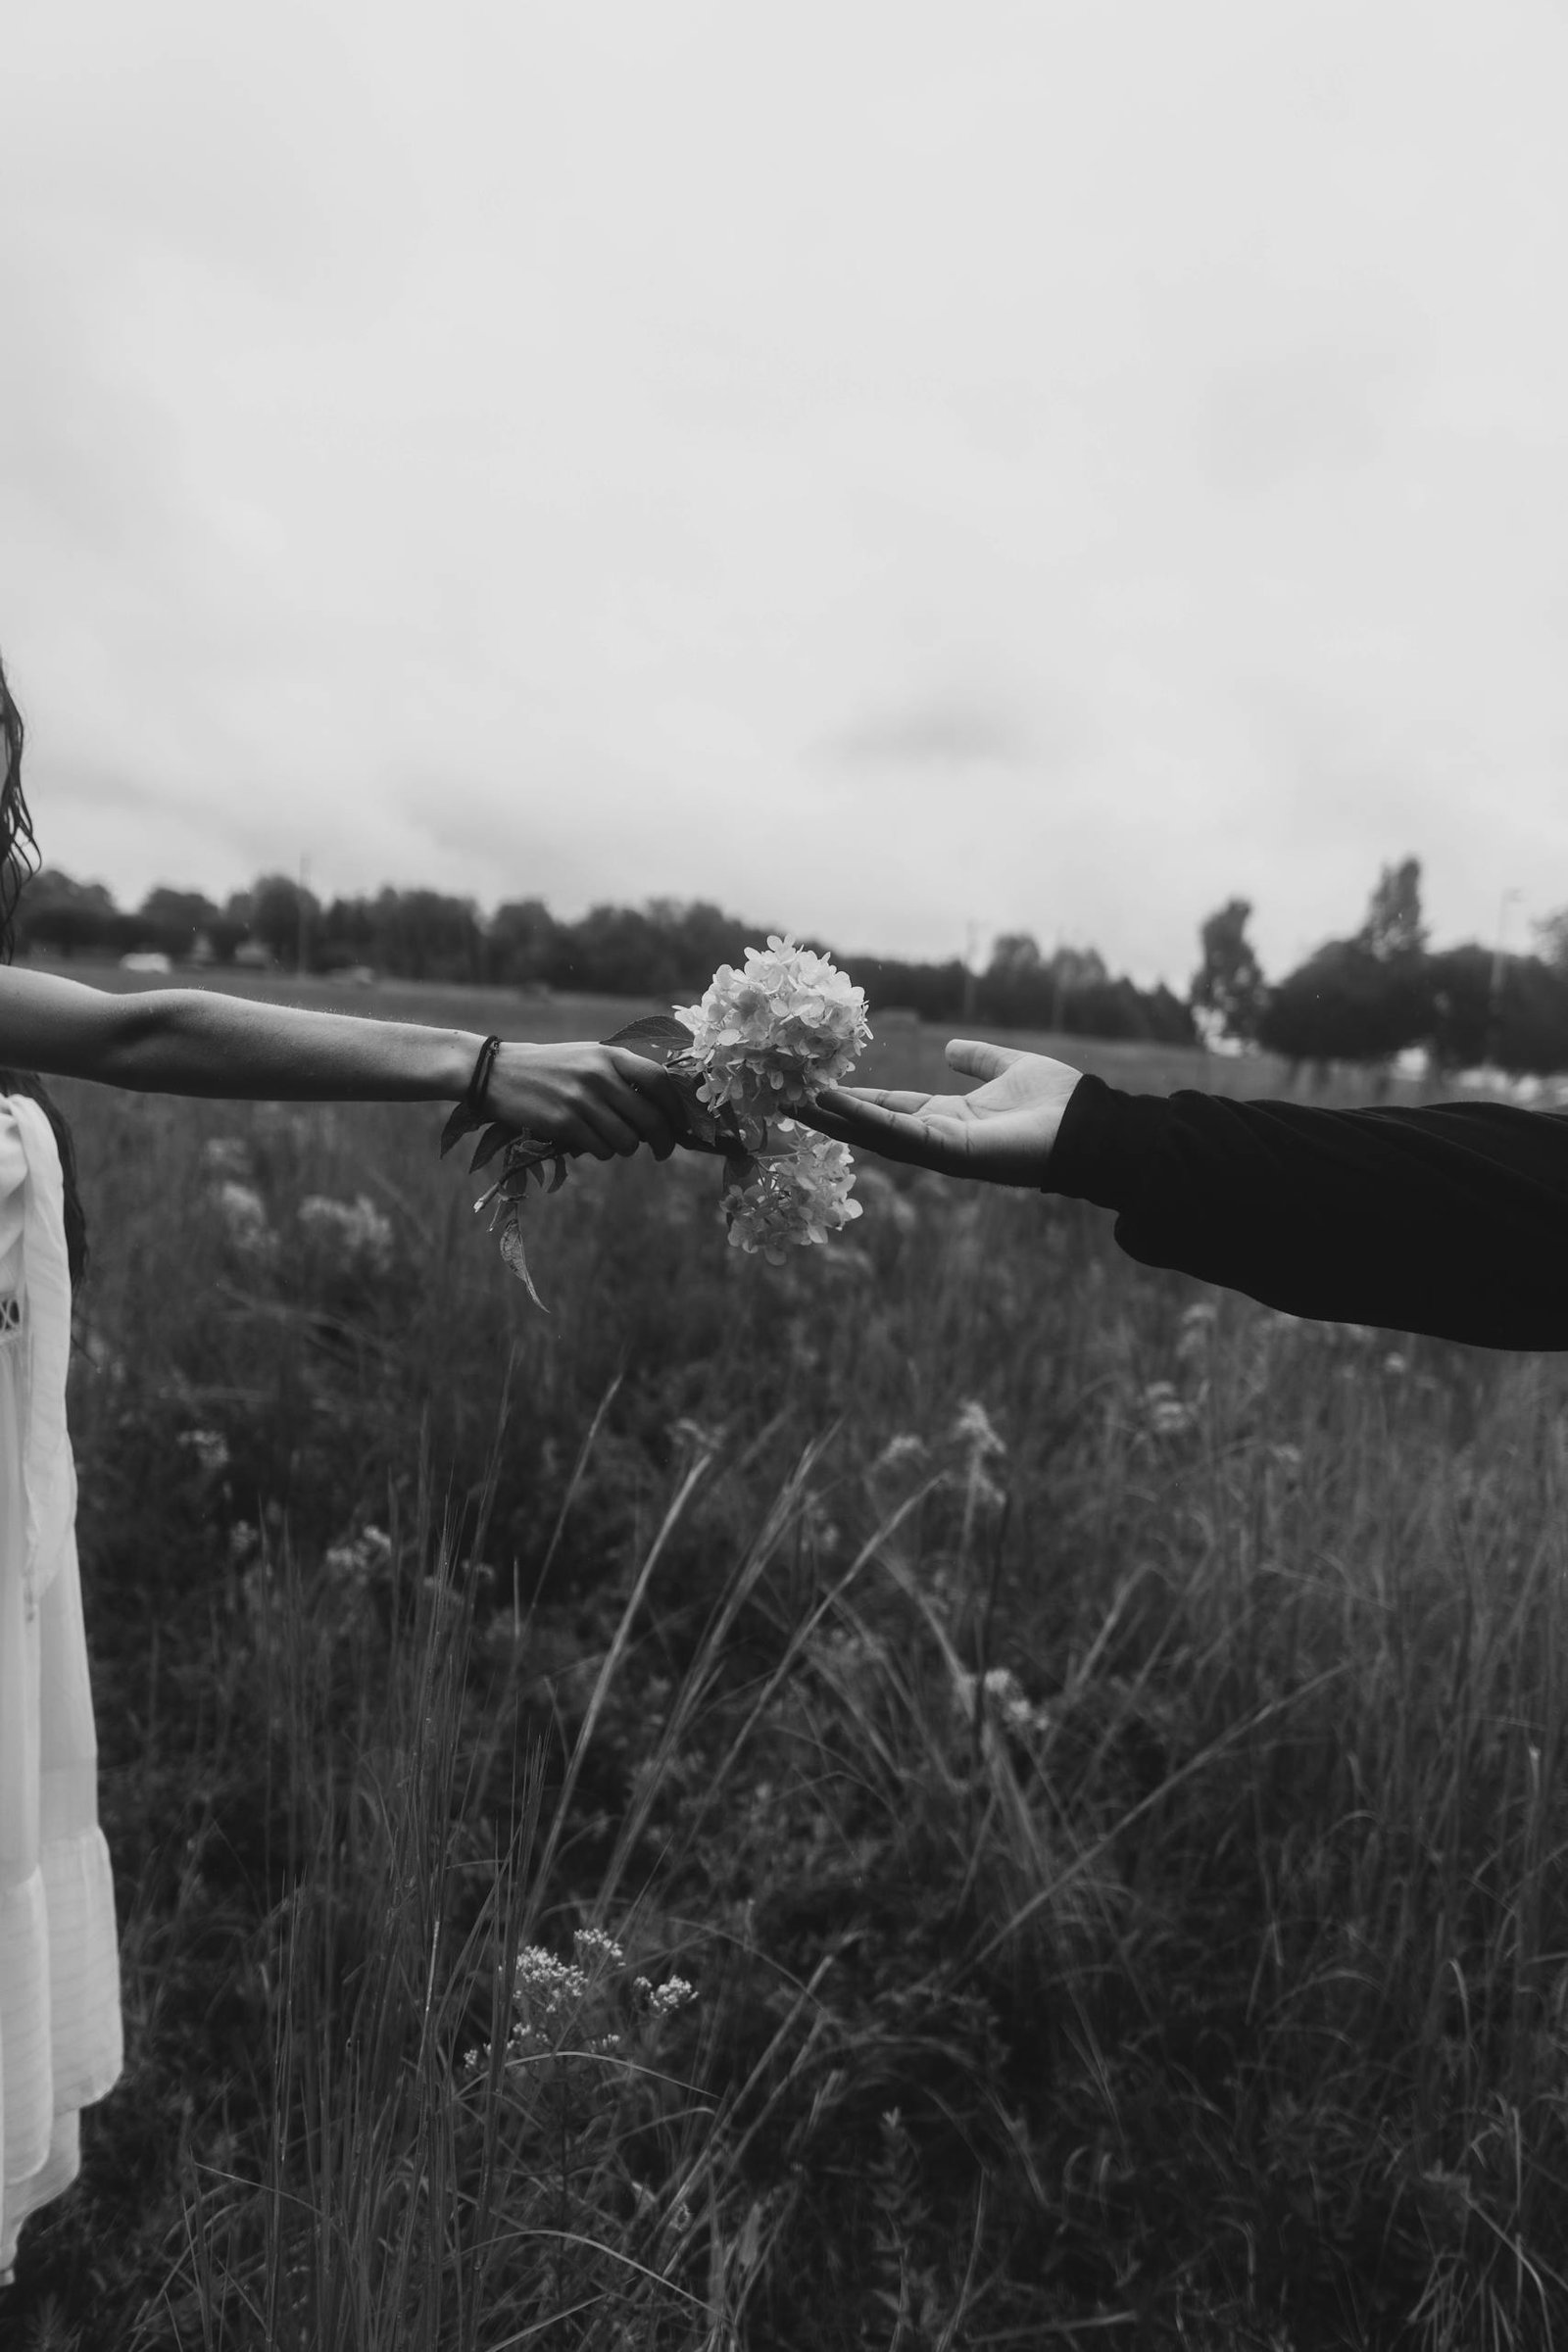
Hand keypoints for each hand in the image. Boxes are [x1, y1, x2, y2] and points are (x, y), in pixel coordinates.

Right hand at [484, 1042, 682, 1159]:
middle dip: (664, 1141)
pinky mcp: (563, 1123)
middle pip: (651, 1118)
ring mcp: (581, 1099)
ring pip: (628, 1141)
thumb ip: (623, 1075)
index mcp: (610, 1055)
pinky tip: (590, 1142)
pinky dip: (601, 1152)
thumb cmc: (552, 1067)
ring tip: (614, 1141)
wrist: (497, 1073)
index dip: (677, 1107)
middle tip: (663, 1151)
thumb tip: (665, 1109)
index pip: (660, 1081)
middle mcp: (599, 1075)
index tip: (682, 1124)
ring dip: (626, 1148)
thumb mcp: (589, 1057)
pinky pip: (601, 1150)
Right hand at [799, 1038, 1083, 1185]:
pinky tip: (837, 1106)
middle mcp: (937, 1138)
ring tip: (793, 1102)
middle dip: (827, 1113)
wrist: (1090, 1127)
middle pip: (870, 1125)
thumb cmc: (1059, 1103)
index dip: (852, 1098)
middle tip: (782, 1098)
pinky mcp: (951, 1152)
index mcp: (948, 1119)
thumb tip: (951, 1049)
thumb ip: (979, 1060)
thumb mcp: (1008, 1068)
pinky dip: (867, 1119)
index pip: (888, 1107)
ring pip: (876, 1133)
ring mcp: (941, 1149)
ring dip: (833, 1119)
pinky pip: (901, 1134)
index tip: (816, 1084)